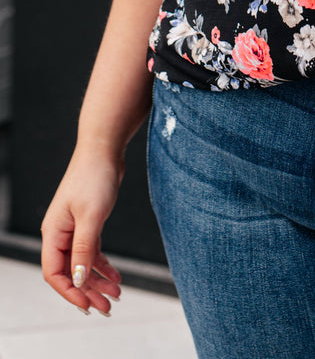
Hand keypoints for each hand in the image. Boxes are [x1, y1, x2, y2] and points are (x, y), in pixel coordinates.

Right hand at [41, 149, 124, 314]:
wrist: (104, 150)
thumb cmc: (94, 177)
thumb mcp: (91, 216)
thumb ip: (84, 248)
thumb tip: (78, 280)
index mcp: (54, 232)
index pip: (54, 272)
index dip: (69, 292)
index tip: (88, 305)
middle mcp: (61, 234)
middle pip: (71, 272)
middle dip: (88, 291)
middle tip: (107, 307)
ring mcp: (74, 229)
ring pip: (83, 264)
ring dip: (98, 280)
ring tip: (117, 295)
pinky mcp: (89, 223)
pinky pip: (93, 252)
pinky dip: (103, 265)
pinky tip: (116, 276)